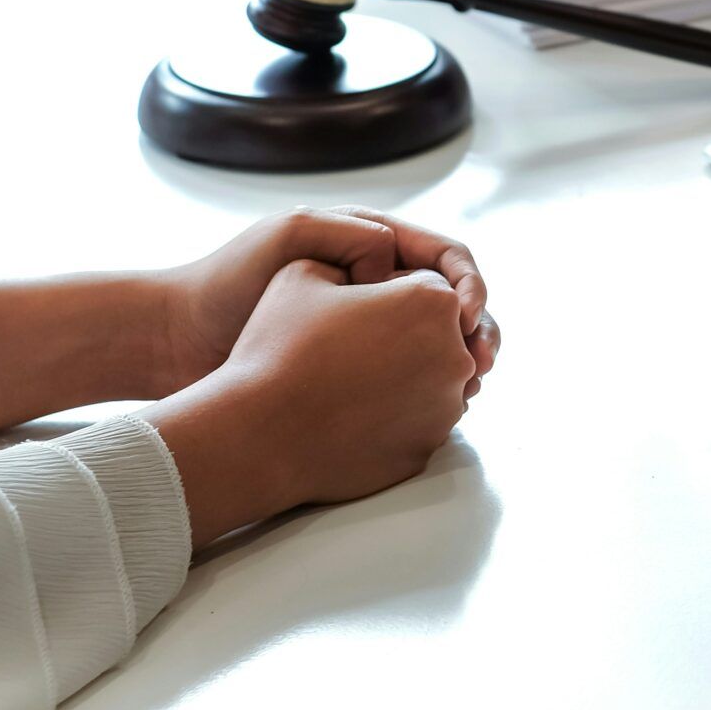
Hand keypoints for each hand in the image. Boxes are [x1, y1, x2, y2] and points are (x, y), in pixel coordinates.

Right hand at [144, 260, 479, 544]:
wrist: (256, 435)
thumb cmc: (277, 348)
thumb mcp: (303, 274)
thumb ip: (353, 259)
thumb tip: (374, 268)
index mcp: (432, 302)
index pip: (427, 284)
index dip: (388, 291)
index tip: (353, 306)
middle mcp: (454, 355)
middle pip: (440, 332)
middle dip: (405, 332)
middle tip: (352, 343)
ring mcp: (445, 409)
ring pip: (433, 378)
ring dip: (403, 374)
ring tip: (348, 379)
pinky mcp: (427, 450)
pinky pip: (418, 421)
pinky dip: (395, 415)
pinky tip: (351, 413)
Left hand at [156, 206, 499, 400]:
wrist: (177, 339)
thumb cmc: (226, 283)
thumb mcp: (289, 238)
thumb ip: (349, 235)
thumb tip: (397, 259)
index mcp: (368, 244)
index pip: (443, 255)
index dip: (466, 283)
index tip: (465, 314)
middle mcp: (376, 283)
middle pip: (450, 301)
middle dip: (476, 328)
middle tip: (481, 360)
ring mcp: (366, 328)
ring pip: (436, 341)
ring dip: (460, 361)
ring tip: (468, 387)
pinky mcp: (353, 368)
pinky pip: (409, 374)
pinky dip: (431, 387)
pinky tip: (436, 404)